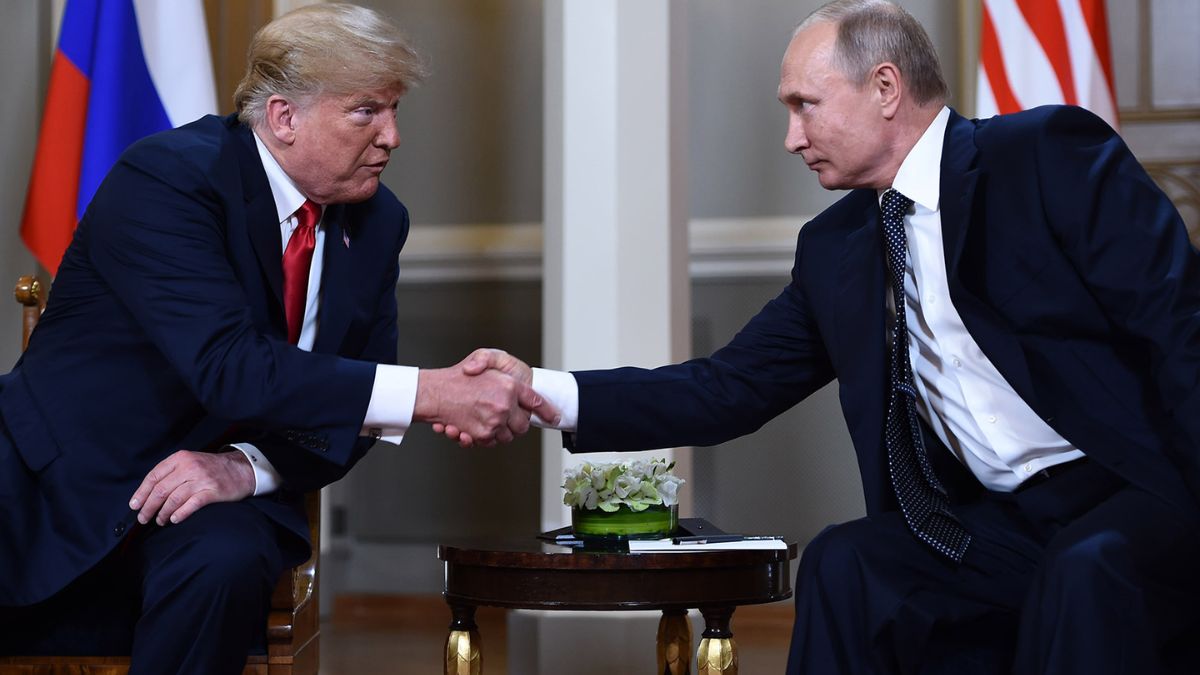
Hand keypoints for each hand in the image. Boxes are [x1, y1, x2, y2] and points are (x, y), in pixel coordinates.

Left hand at [128, 450, 255, 525]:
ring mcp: (202, 479)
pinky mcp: (213, 491)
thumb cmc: (212, 469)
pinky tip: (174, 519)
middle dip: (149, 507)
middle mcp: (190, 467)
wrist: (242, 469)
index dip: (141, 492)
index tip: (134, 505)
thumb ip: (172, 473)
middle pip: (161, 490)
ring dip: (162, 513)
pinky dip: (180, 514)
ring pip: (173, 499)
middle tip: (143, 518)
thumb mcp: (191, 462)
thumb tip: (149, 493)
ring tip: (159, 521)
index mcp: (181, 458)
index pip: (154, 476)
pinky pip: (191, 505)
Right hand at [416, 350, 557, 446]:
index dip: (547, 411)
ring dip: (500, 432)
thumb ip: (500, 364)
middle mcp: (504, 404)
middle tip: (505, 417)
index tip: (555, 417)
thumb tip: (515, 385)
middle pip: (523, 425)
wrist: (434, 392)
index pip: (536, 401)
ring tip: (487, 421)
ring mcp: (494, 421)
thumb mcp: (485, 356)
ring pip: (508, 436)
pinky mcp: (482, 434)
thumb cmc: (459, 374)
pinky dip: (484, 438)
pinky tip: (473, 428)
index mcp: (510, 385)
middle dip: (516, 424)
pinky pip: (491, 442)